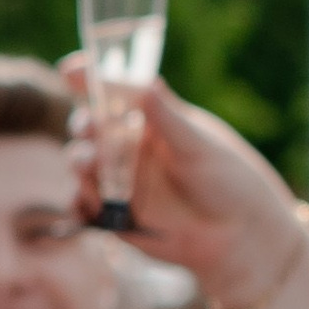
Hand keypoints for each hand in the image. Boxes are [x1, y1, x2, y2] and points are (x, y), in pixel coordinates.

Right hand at [57, 62, 307, 308]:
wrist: (238, 237)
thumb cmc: (226, 181)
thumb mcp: (198, 146)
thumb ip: (168, 119)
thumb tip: (146, 84)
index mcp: (147, 119)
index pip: (110, 90)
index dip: (87, 77)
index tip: (71, 70)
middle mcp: (127, 146)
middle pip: (88, 126)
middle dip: (83, 123)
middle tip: (90, 127)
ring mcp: (117, 180)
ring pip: (82, 164)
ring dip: (80, 162)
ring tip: (92, 166)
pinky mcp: (113, 214)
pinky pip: (84, 206)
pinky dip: (80, 204)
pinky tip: (92, 205)